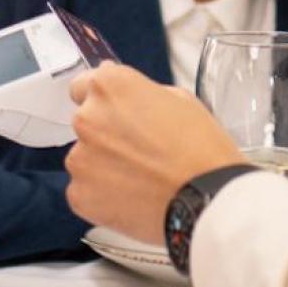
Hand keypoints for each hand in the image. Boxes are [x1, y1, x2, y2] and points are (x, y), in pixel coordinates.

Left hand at [63, 64, 242, 244]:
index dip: (105, 102)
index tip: (118, 114)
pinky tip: (131, 198)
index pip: (82, 86)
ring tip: (139, 178)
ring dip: (103, 164)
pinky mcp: (79, 195)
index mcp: (110, 87)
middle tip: (139, 150)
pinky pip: (84, 189)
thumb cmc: (202, 148)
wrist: (208, 201)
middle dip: (106, 133)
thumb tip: (120, 93)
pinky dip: (101, 194)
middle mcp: (87, 118)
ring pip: (84, 157)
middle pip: (85, 122)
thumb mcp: (180, 99)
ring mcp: (80, 158)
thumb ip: (139, 91)